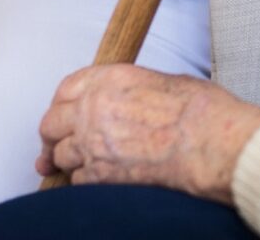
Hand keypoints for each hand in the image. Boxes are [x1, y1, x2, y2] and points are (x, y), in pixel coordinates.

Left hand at [36, 64, 259, 203]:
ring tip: (76, 165)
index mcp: (109, 79)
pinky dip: (83, 180)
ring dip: (67, 160)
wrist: (208, 141)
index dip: (60, 102)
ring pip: (59, 155)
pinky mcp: (99, 175)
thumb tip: (129, 101)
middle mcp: (92, 109)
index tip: (60, 112)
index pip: (66, 88)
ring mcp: (92, 143)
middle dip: (51, 136)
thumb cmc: (199, 109)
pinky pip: (76, 180)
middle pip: (50, 124)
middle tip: (52, 146)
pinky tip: (97, 178)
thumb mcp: (163, 81)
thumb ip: (132, 90)